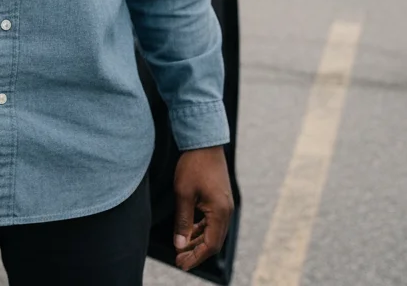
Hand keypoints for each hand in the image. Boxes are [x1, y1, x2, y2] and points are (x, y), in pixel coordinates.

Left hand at [172, 146, 233, 271]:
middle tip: (179, 259)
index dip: (196, 257)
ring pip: (213, 232)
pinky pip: (213, 221)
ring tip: (182, 249)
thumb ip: (183, 221)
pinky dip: (202, 229)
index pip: (210, 245)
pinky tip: (190, 232)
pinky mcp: (221, 199)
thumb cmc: (193, 165)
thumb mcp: (183, 193)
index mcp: (220, 212)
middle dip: (196, 252)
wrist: (204, 141)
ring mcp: (225, 205)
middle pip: (213, 241)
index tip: (181, 264)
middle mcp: (226, 211)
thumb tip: (180, 245)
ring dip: (199, 241)